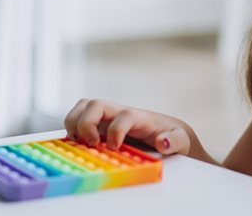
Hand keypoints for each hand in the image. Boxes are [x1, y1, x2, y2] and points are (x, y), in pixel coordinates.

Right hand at [64, 98, 191, 155]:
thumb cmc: (171, 136)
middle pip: (96, 104)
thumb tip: (162, 142)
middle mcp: (120, 113)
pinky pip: (78, 117)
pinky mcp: (99, 124)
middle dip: (86, 123)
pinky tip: (75, 145)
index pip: (125, 115)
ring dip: (74, 122)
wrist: (167, 132)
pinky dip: (71, 128)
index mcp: (140, 117)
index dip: (116, 130)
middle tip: (91, 144)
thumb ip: (174, 140)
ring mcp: (108, 117)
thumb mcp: (180, 140)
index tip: (114, 147)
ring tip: (78, 142)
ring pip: (83, 107)